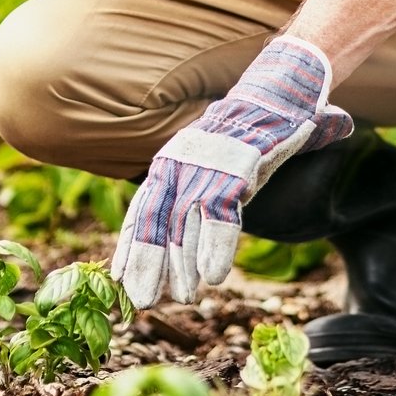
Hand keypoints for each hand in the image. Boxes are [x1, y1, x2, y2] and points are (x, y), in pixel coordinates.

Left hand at [110, 37, 354, 307]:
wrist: (277, 94)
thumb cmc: (239, 138)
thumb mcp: (207, 165)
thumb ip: (191, 198)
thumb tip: (179, 240)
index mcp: (170, 162)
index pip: (143, 209)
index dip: (130, 246)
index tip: (119, 279)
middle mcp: (183, 161)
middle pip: (156, 218)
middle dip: (148, 261)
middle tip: (143, 301)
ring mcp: (209, 163)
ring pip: (185, 220)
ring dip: (182, 263)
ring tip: (184, 297)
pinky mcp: (239, 166)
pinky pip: (222, 212)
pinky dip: (216, 245)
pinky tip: (215, 275)